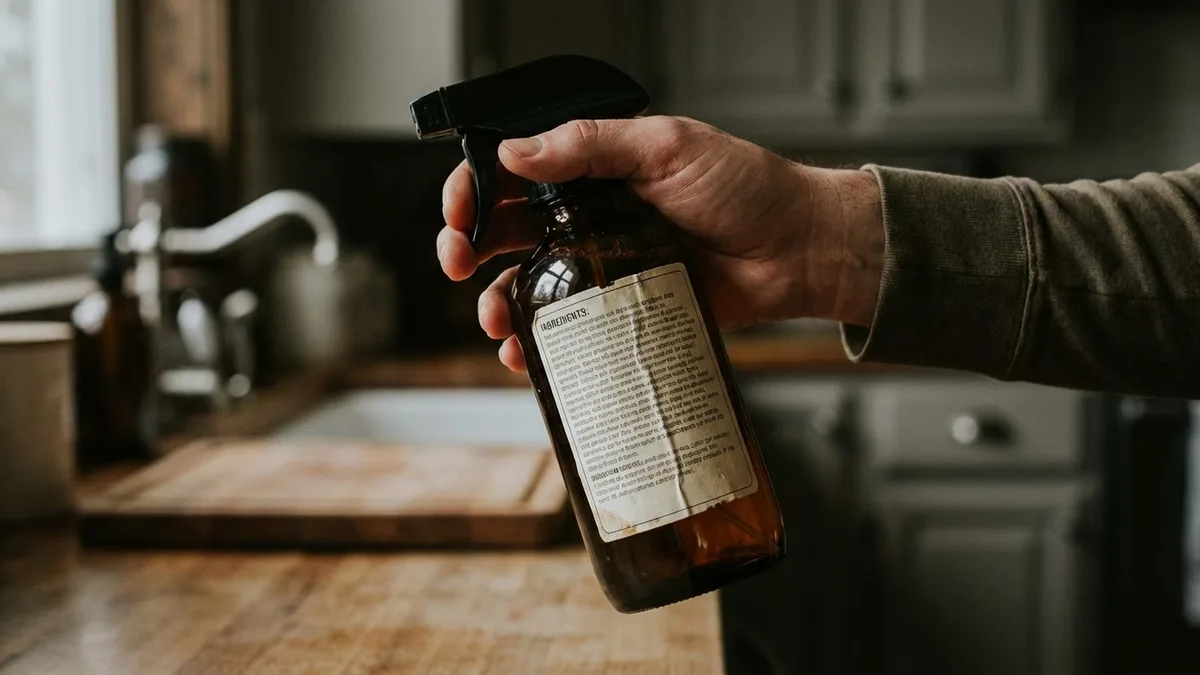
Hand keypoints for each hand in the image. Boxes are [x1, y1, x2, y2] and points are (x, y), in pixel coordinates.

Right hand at [437, 115, 882, 371]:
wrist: (799, 251)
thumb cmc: (748, 190)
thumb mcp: (669, 148)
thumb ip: (591, 146)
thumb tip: (515, 151)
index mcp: (593, 168)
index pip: (512, 171)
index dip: (472, 190)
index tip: (458, 214)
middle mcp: (589, 215)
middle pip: (503, 230)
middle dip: (466, 247)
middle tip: (456, 264)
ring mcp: (604, 265)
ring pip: (526, 285)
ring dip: (496, 303)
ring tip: (494, 321)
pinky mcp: (624, 311)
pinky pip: (568, 328)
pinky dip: (537, 344)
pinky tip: (526, 355)